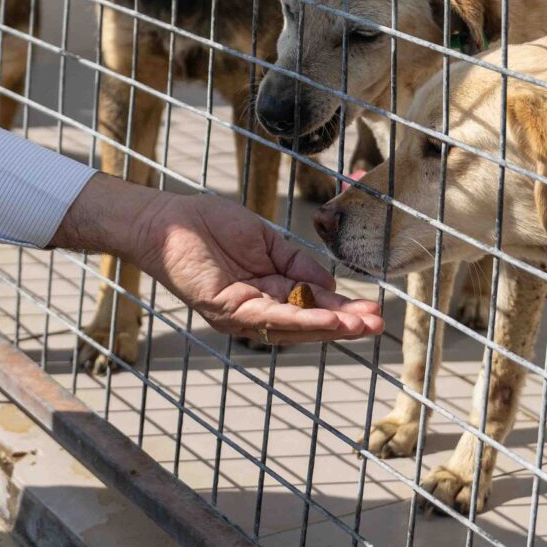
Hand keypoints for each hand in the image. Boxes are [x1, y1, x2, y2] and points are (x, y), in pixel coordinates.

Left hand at [55, 176, 382, 348]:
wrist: (168, 218)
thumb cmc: (209, 225)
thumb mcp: (266, 241)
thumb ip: (296, 262)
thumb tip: (330, 285)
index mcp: (268, 291)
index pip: (312, 305)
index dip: (342, 311)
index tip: (372, 312)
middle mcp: (257, 309)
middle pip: (308, 324)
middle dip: (344, 326)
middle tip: (378, 326)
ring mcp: (243, 314)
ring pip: (294, 327)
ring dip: (331, 327)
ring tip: (362, 326)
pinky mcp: (228, 310)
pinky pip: (272, 318)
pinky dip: (304, 319)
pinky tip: (330, 319)